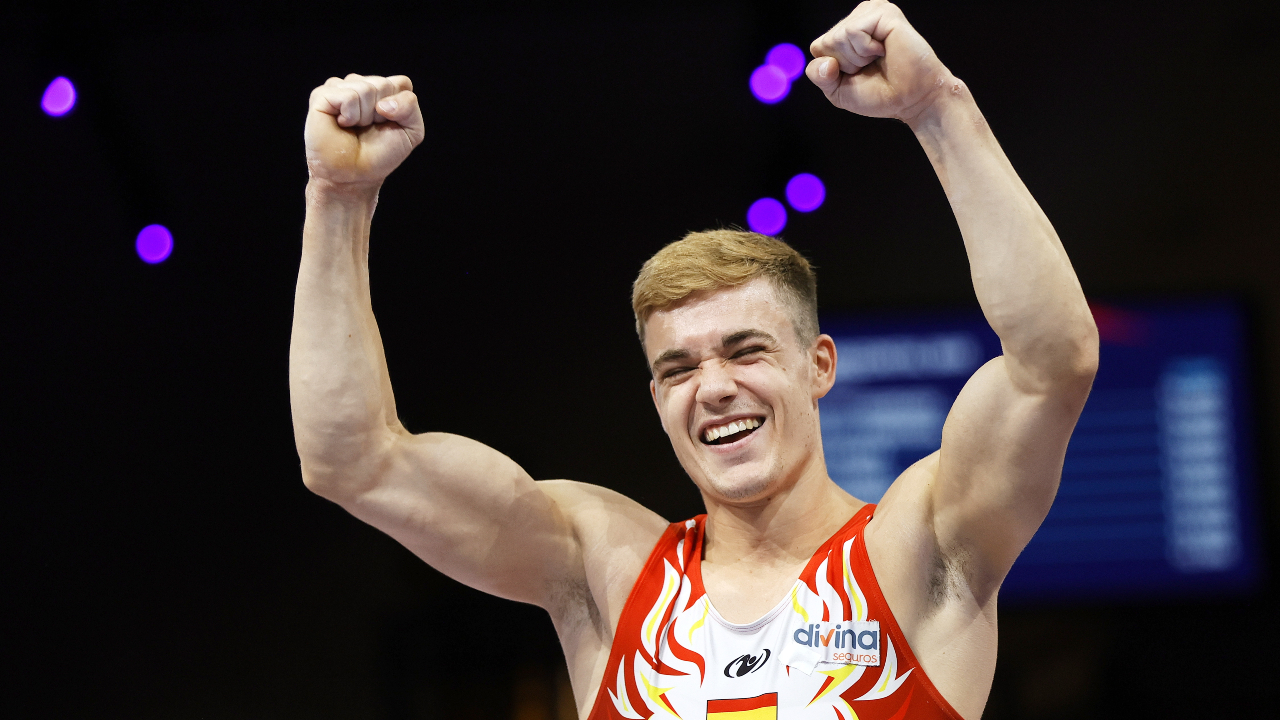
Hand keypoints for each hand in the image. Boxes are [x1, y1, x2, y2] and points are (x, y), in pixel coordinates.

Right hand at [304, 74, 424, 187]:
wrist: (355, 175)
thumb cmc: (380, 154)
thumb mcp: (411, 131)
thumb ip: (410, 106)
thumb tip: (383, 103)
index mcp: (381, 89)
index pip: (401, 83)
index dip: (400, 108)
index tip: (388, 125)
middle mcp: (359, 84)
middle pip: (384, 84)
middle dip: (382, 113)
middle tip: (368, 128)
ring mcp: (339, 88)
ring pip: (366, 88)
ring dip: (365, 116)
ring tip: (354, 127)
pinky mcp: (322, 95)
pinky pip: (348, 96)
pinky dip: (350, 115)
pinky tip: (342, 124)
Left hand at [806, 1, 955, 123]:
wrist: (911, 99)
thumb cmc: (881, 94)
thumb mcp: (838, 90)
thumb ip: (819, 75)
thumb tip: (825, 62)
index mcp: (846, 32)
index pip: (817, 48)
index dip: (834, 70)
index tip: (859, 73)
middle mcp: (858, 17)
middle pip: (826, 42)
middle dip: (846, 64)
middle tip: (872, 66)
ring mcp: (871, 12)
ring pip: (838, 36)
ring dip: (856, 58)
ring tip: (879, 58)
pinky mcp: (883, 12)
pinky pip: (852, 31)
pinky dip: (865, 49)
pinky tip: (883, 50)